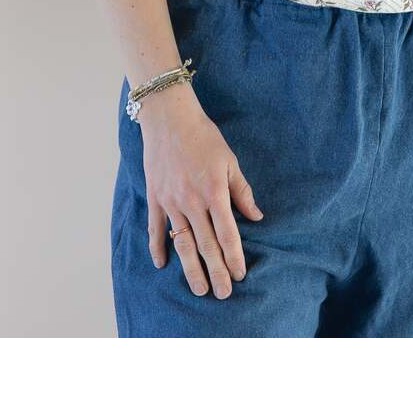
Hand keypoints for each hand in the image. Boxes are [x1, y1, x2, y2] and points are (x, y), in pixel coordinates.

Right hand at [137, 83, 263, 298]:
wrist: (170, 119)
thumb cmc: (204, 137)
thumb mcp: (230, 161)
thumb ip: (242, 192)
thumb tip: (257, 217)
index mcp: (214, 192)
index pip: (227, 234)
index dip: (234, 257)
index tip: (240, 274)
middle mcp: (192, 202)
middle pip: (205, 245)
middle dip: (215, 272)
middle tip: (223, 293)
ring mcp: (171, 202)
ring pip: (181, 243)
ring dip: (190, 268)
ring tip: (198, 289)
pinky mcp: (155, 198)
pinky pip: (155, 228)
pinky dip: (157, 247)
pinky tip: (162, 264)